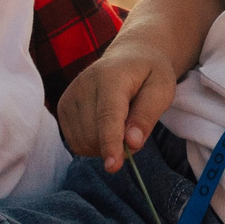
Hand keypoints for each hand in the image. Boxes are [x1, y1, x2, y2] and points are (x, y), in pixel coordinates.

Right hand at [56, 38, 178, 170]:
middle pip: (94, 134)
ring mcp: (69, 95)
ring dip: (105, 147)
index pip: (108, 115)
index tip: (113, 166)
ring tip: (121, 127)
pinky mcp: (62, 107)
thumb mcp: (162, 89)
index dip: (110, 143)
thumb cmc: (149, 74)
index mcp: (111, 76)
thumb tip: (132, 142)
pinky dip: (92, 145)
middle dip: (118, 145)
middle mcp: (84, 84)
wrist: (129, 57)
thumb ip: (147, 115)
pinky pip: (75, 142)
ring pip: (83, 142)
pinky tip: (105, 129)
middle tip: (135, 132)